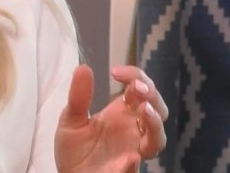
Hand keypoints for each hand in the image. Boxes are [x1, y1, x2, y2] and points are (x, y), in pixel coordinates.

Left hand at [54, 65, 168, 172]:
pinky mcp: (127, 167)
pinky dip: (138, 155)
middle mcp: (133, 128)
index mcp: (122, 112)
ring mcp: (133, 148)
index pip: (140, 87)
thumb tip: (83, 67)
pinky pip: (139, 162)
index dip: (135, 75)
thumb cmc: (74, 150)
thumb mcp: (71, 119)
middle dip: (152, 94)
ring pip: (158, 136)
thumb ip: (79, 96)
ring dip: (155, 122)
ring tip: (144, 110)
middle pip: (158, 108)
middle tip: (136, 87)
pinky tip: (132, 152)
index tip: (116, 72)